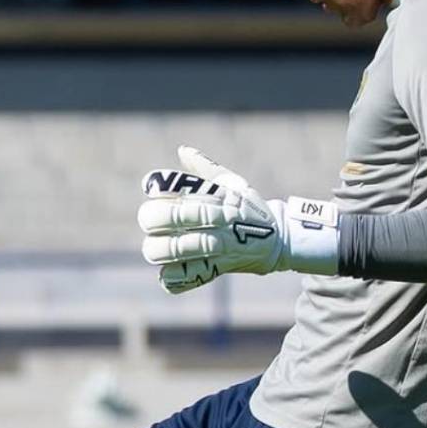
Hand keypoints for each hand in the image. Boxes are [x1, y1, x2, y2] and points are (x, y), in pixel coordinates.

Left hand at [137, 146, 339, 293]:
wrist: (278, 240)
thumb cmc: (248, 208)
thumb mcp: (232, 183)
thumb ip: (204, 167)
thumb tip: (182, 150)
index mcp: (218, 196)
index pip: (183, 189)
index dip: (161, 189)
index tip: (151, 190)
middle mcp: (217, 219)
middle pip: (175, 217)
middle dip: (153, 219)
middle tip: (148, 221)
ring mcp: (219, 245)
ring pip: (179, 248)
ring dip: (158, 249)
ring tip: (153, 247)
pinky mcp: (218, 269)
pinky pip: (190, 276)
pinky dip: (173, 277)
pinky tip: (166, 272)